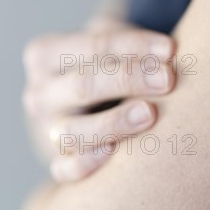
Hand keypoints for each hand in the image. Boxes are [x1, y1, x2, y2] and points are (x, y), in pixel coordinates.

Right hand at [22, 21, 175, 181]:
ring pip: (73, 131)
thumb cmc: (104, 63)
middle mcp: (39, 92)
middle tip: (168, 78)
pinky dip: (87, 162)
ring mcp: (45, 129)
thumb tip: (167, 52)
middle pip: (83, 86)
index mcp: (45, 53)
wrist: (82, 101)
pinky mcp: (56, 161)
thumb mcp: (108, 41)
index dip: (134, 46)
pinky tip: (114, 152)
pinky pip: (65, 169)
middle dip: (128, 79)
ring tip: (150, 113)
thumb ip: (128, 42)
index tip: (170, 49)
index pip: (93, 46)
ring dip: (113, 122)